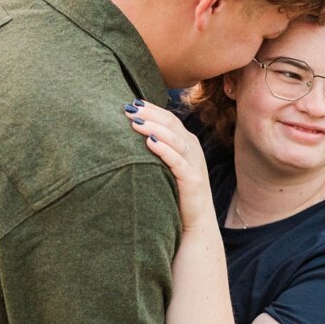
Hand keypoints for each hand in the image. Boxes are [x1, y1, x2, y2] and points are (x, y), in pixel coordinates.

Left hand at [122, 101, 215, 231]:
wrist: (196, 221)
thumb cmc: (176, 191)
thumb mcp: (167, 165)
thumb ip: (157, 148)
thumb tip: (132, 133)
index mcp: (186, 142)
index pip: (168, 118)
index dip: (151, 109)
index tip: (131, 102)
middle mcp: (192, 148)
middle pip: (170, 124)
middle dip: (149, 114)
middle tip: (129, 108)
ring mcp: (194, 163)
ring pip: (174, 139)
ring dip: (155, 128)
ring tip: (136, 122)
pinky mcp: (192, 179)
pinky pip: (178, 161)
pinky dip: (164, 150)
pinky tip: (150, 142)